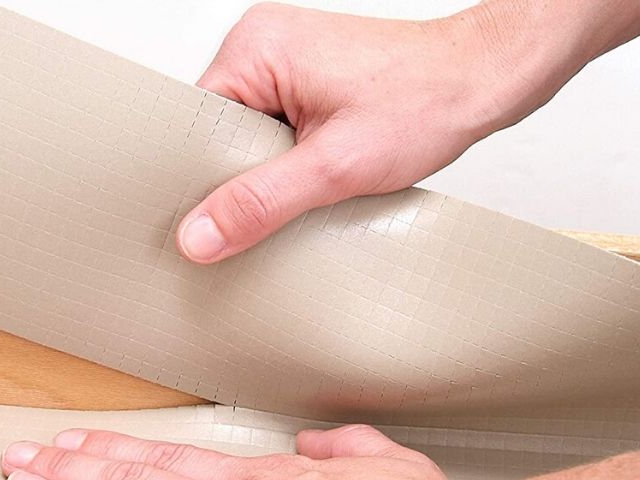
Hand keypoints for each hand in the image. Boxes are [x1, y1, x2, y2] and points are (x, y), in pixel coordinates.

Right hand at [175, 1, 636, 263]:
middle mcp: (261, 46)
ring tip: (307, 179)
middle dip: (241, 176)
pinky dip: (286, 161)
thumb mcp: (334, 167)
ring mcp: (282, 62)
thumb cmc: (425, 103)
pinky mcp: (303, 81)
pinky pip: (270, 131)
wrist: (482, 81)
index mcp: (254, 48)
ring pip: (244, 138)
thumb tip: (199, 236)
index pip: (193, 126)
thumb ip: (260, 203)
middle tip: (280, 197)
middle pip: (216, 134)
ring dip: (269, 171)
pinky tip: (312, 174)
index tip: (215, 217)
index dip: (201, 177)